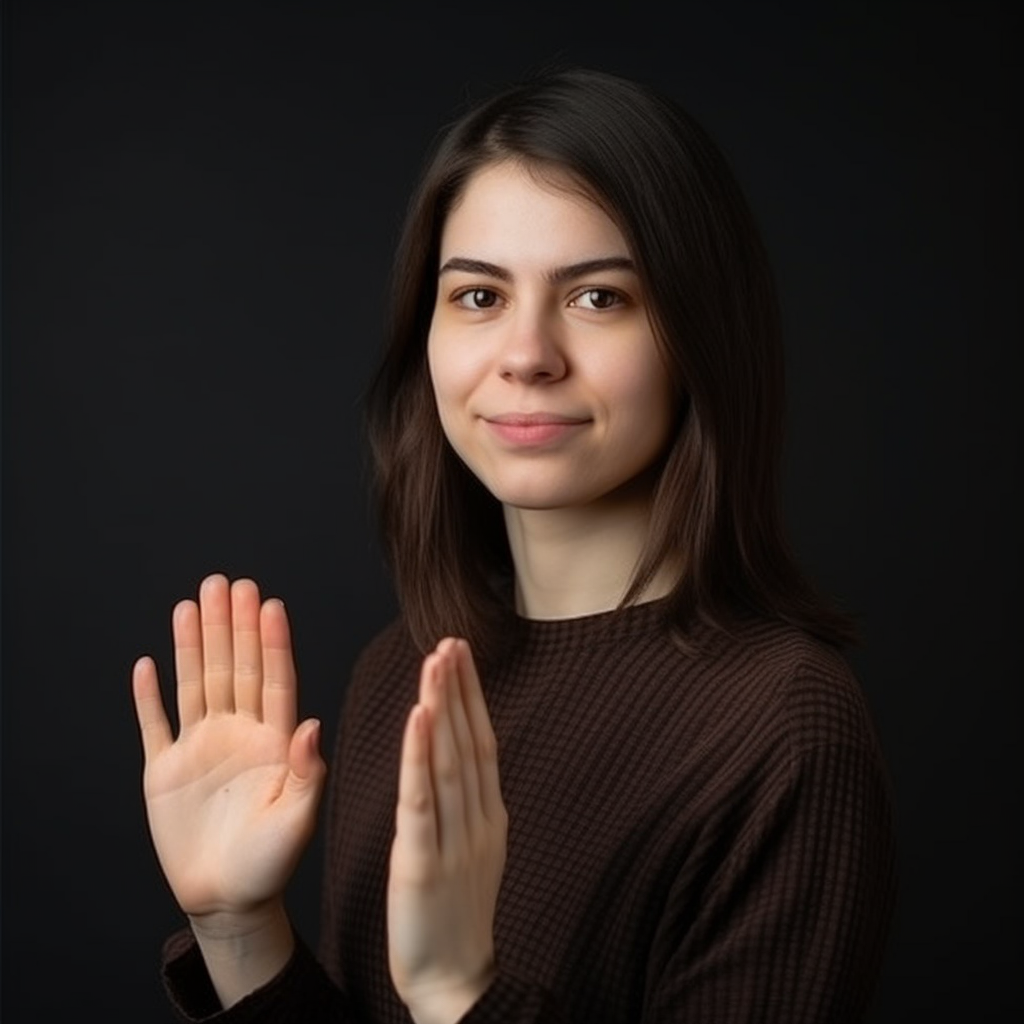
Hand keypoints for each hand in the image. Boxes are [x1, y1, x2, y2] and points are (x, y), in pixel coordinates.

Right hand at [132, 574, 325, 923]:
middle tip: (227, 582)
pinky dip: (148, 697)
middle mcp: (237, 734)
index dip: (271, 642)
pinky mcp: (164, 771)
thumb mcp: (298, 820)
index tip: (269, 604)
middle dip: (231, 626)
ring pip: (197, 684)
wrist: (227, 900)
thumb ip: (306, 772)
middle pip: (234, 669)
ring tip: (192, 602)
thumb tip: (310, 724)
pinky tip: (148, 663)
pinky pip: (155, 725)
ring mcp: (200, 748)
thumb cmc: (270, 863)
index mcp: (273, 741)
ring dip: (194, 644)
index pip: (273, 680)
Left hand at [387, 638, 507, 1023]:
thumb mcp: (473, 849)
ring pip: (450, 761)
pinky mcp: (425, 862)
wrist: (455, 981)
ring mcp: (455, 840)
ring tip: (436, 663)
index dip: (472, 695)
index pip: (482, 741)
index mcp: (490, 815)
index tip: (460, 654)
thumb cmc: (457, 914)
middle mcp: (479, 819)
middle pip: (470, 741)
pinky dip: (421, 755)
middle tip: (451, 640)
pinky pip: (424, 800)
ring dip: (444, 706)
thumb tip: (462, 759)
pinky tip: (418, 718)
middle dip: (460, 688)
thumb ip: (469, 803)